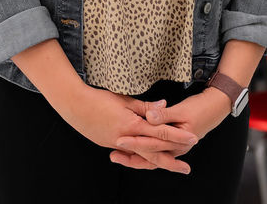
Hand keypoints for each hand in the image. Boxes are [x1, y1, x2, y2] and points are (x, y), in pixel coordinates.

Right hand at [61, 86, 197, 173]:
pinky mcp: (110, 145)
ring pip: (142, 156)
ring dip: (158, 161)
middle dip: (171, 160)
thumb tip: (164, 106)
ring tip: (172, 166)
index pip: (159, 132)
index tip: (192, 137)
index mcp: (132, 125)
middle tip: (186, 168)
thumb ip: (145, 107)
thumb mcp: (125, 100)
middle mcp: (126, 139)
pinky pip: (130, 154)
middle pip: (153, 153)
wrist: (75, 106)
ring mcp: (117, 144)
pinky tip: (149, 159)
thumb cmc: (100, 99)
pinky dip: (141, 157)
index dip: (176, 136)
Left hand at [109, 87, 230, 171]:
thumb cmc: (200, 108)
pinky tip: (132, 151)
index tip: (119, 140)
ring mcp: (174, 148)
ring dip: (135, 157)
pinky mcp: (173, 144)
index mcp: (177, 141)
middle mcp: (175, 149)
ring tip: (118, 156)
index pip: (151, 143)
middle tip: (113, 154)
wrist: (216, 108)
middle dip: (130, 156)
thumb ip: (164, 114)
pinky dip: (144, 153)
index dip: (134, 142)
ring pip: (151, 158)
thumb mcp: (183, 109)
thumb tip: (149, 116)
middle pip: (149, 156)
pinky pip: (156, 153)